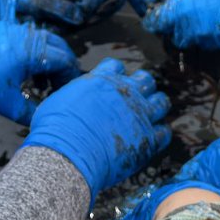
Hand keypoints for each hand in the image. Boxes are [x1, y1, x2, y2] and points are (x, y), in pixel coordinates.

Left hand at [0, 21, 78, 123]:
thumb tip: (43, 119)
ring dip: (47, 61)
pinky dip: (31, 55)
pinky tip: (22, 75)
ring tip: (40, 85)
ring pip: (42, 43)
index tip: (68, 94)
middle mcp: (25, 34)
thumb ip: (30, 111)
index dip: (70, 79)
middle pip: (58, 48)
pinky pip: (26, 40)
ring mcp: (11, 30)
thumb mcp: (4, 102)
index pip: (66, 60)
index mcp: (31, 49)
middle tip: (58, 89)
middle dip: (62, 68)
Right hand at [23, 58, 171, 199]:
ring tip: (151, 114)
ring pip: (161, 102)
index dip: (116, 75)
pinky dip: (161, 133)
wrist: (68, 153)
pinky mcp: (148, 139)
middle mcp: (125, 92)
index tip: (114, 83)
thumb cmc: (55, 128)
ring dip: (156, 106)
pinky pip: (164, 132)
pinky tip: (153, 137)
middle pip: (145, 80)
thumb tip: (74, 101)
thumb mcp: (60, 100)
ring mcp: (139, 114)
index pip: (116, 66)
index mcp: (103, 79)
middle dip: (142, 86)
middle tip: (136, 97)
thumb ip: (76, 95)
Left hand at [143, 0, 219, 49]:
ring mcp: (219, 38)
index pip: (160, 21)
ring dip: (200, 32)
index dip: (156, 20)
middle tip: (181, 18)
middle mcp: (200, 28)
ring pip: (201, 41)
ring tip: (208, 16)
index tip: (155, 18)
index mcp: (188, 7)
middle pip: (179, 37)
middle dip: (177, 29)